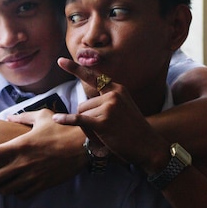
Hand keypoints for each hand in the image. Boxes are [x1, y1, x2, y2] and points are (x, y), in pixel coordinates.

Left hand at [0, 108, 85, 197]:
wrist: (84, 145)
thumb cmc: (63, 128)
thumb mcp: (42, 116)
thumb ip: (23, 117)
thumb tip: (9, 117)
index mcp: (19, 145)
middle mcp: (23, 163)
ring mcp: (32, 176)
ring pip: (7, 189)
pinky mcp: (43, 184)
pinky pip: (23, 194)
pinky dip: (17, 193)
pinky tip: (16, 189)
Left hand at [53, 58, 170, 171]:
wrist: (149, 146)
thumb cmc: (134, 130)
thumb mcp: (124, 107)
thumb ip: (107, 101)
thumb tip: (82, 105)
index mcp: (117, 89)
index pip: (93, 77)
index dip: (75, 68)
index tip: (60, 61)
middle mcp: (113, 94)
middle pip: (83, 104)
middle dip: (89, 120)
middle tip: (107, 130)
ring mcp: (109, 107)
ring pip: (82, 115)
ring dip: (88, 128)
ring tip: (107, 135)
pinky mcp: (103, 122)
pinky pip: (79, 120)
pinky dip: (67, 120)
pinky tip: (57, 119)